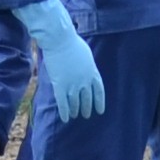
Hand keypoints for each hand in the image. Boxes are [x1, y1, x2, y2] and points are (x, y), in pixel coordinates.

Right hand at [18, 0, 104, 120]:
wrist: (60, 40)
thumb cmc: (72, 43)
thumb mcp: (86, 54)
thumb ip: (88, 66)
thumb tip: (86, 70)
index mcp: (93, 72)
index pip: (99, 91)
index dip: (99, 102)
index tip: (99, 111)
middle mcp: (84, 81)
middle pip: (87, 98)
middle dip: (86, 108)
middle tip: (86, 115)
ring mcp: (72, 84)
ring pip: (75, 102)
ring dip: (75, 110)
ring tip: (75, 115)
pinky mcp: (60, 85)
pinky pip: (62, 102)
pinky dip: (64, 111)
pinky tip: (65, 119)